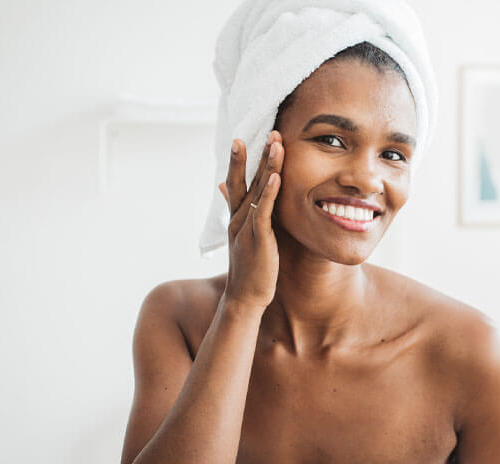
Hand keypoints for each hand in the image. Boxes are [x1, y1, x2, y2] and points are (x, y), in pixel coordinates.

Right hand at [218, 130, 283, 310]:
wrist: (245, 297)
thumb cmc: (249, 268)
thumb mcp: (242, 236)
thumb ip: (237, 210)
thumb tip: (222, 187)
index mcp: (236, 216)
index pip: (237, 182)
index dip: (240, 160)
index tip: (243, 137)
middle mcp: (238, 218)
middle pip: (246, 179)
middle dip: (255, 154)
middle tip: (268, 130)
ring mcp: (247, 227)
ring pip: (258, 190)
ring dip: (267, 165)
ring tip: (276, 143)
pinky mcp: (258, 238)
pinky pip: (264, 210)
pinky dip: (270, 192)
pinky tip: (277, 176)